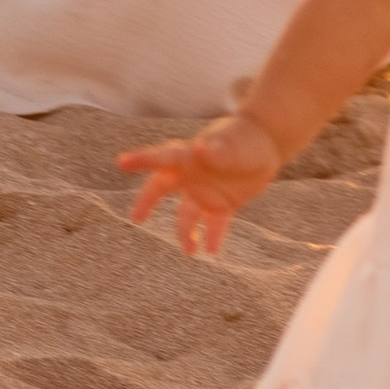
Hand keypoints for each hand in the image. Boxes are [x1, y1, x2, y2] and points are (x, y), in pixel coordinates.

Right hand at [121, 111, 283, 255]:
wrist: (267, 143)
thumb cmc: (245, 137)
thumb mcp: (233, 144)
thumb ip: (217, 150)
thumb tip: (198, 148)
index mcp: (189, 156)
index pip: (161, 158)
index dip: (141, 160)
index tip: (121, 162)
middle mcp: (191, 175)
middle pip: (161, 189)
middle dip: (147, 202)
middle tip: (136, 219)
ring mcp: (205, 191)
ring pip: (187, 215)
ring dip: (186, 233)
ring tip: (190, 251)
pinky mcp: (223, 204)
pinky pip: (213, 225)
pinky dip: (211, 237)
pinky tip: (211, 252)